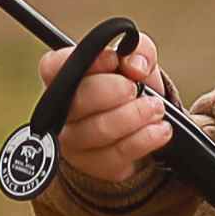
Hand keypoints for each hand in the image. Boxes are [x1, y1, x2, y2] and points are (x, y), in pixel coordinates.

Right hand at [38, 35, 170, 190]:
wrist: (143, 123)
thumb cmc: (130, 85)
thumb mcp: (138, 59)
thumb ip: (138, 49)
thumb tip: (135, 65)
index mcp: (63, 77)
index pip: (54, 66)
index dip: (86, 62)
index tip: (115, 61)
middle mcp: (60, 111)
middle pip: (77, 101)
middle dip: (115, 91)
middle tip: (136, 89)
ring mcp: (73, 142)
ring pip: (99, 131)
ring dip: (135, 116)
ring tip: (156, 109)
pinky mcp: (93, 166)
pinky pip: (116, 155)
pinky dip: (144, 140)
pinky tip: (159, 129)